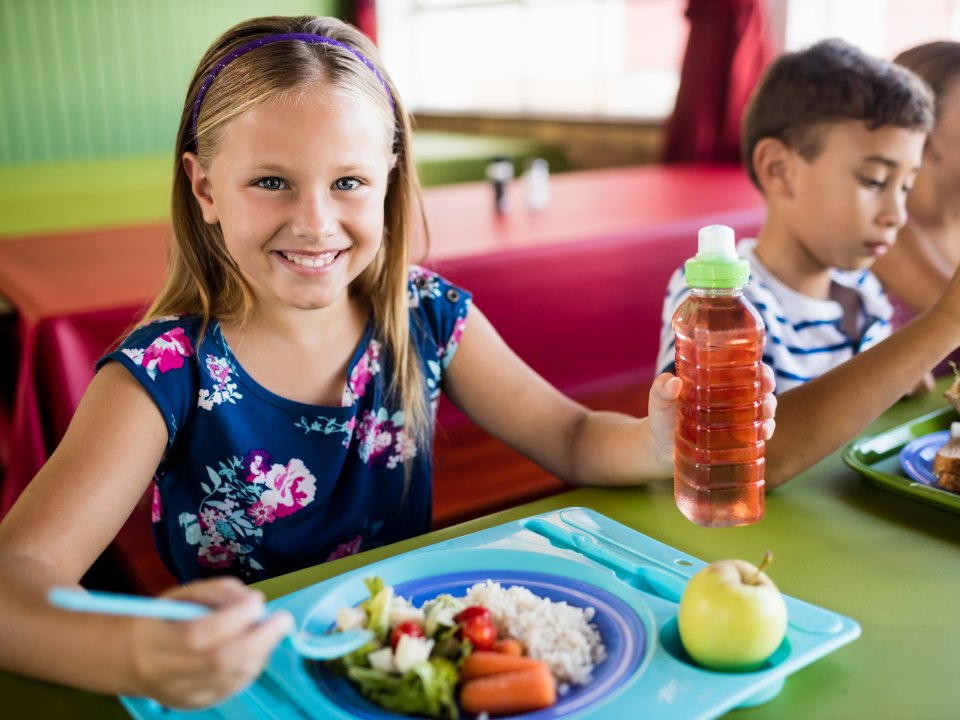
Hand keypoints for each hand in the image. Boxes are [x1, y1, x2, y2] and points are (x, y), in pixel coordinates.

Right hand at [127, 576, 292, 708]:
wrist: (129, 660)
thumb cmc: (161, 620)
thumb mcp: (180, 595)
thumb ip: (217, 591)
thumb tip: (251, 600)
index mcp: (157, 641)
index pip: (198, 635)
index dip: (233, 619)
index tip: (257, 601)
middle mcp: (167, 674)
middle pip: (221, 662)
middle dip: (260, 638)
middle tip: (283, 620)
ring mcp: (183, 695)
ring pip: (233, 678)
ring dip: (261, 652)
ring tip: (269, 631)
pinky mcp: (197, 705)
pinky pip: (234, 688)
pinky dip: (253, 666)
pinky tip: (257, 649)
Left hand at [647, 364, 776, 465]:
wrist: (660, 449)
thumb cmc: (661, 418)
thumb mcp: (658, 401)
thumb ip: (661, 390)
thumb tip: (673, 382)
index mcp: (715, 380)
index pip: (742, 367)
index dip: (758, 366)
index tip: (764, 373)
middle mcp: (730, 396)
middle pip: (758, 387)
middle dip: (768, 389)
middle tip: (766, 395)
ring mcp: (736, 417)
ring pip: (763, 408)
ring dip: (769, 411)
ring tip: (766, 419)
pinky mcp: (737, 438)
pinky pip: (758, 432)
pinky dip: (765, 431)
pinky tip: (764, 434)